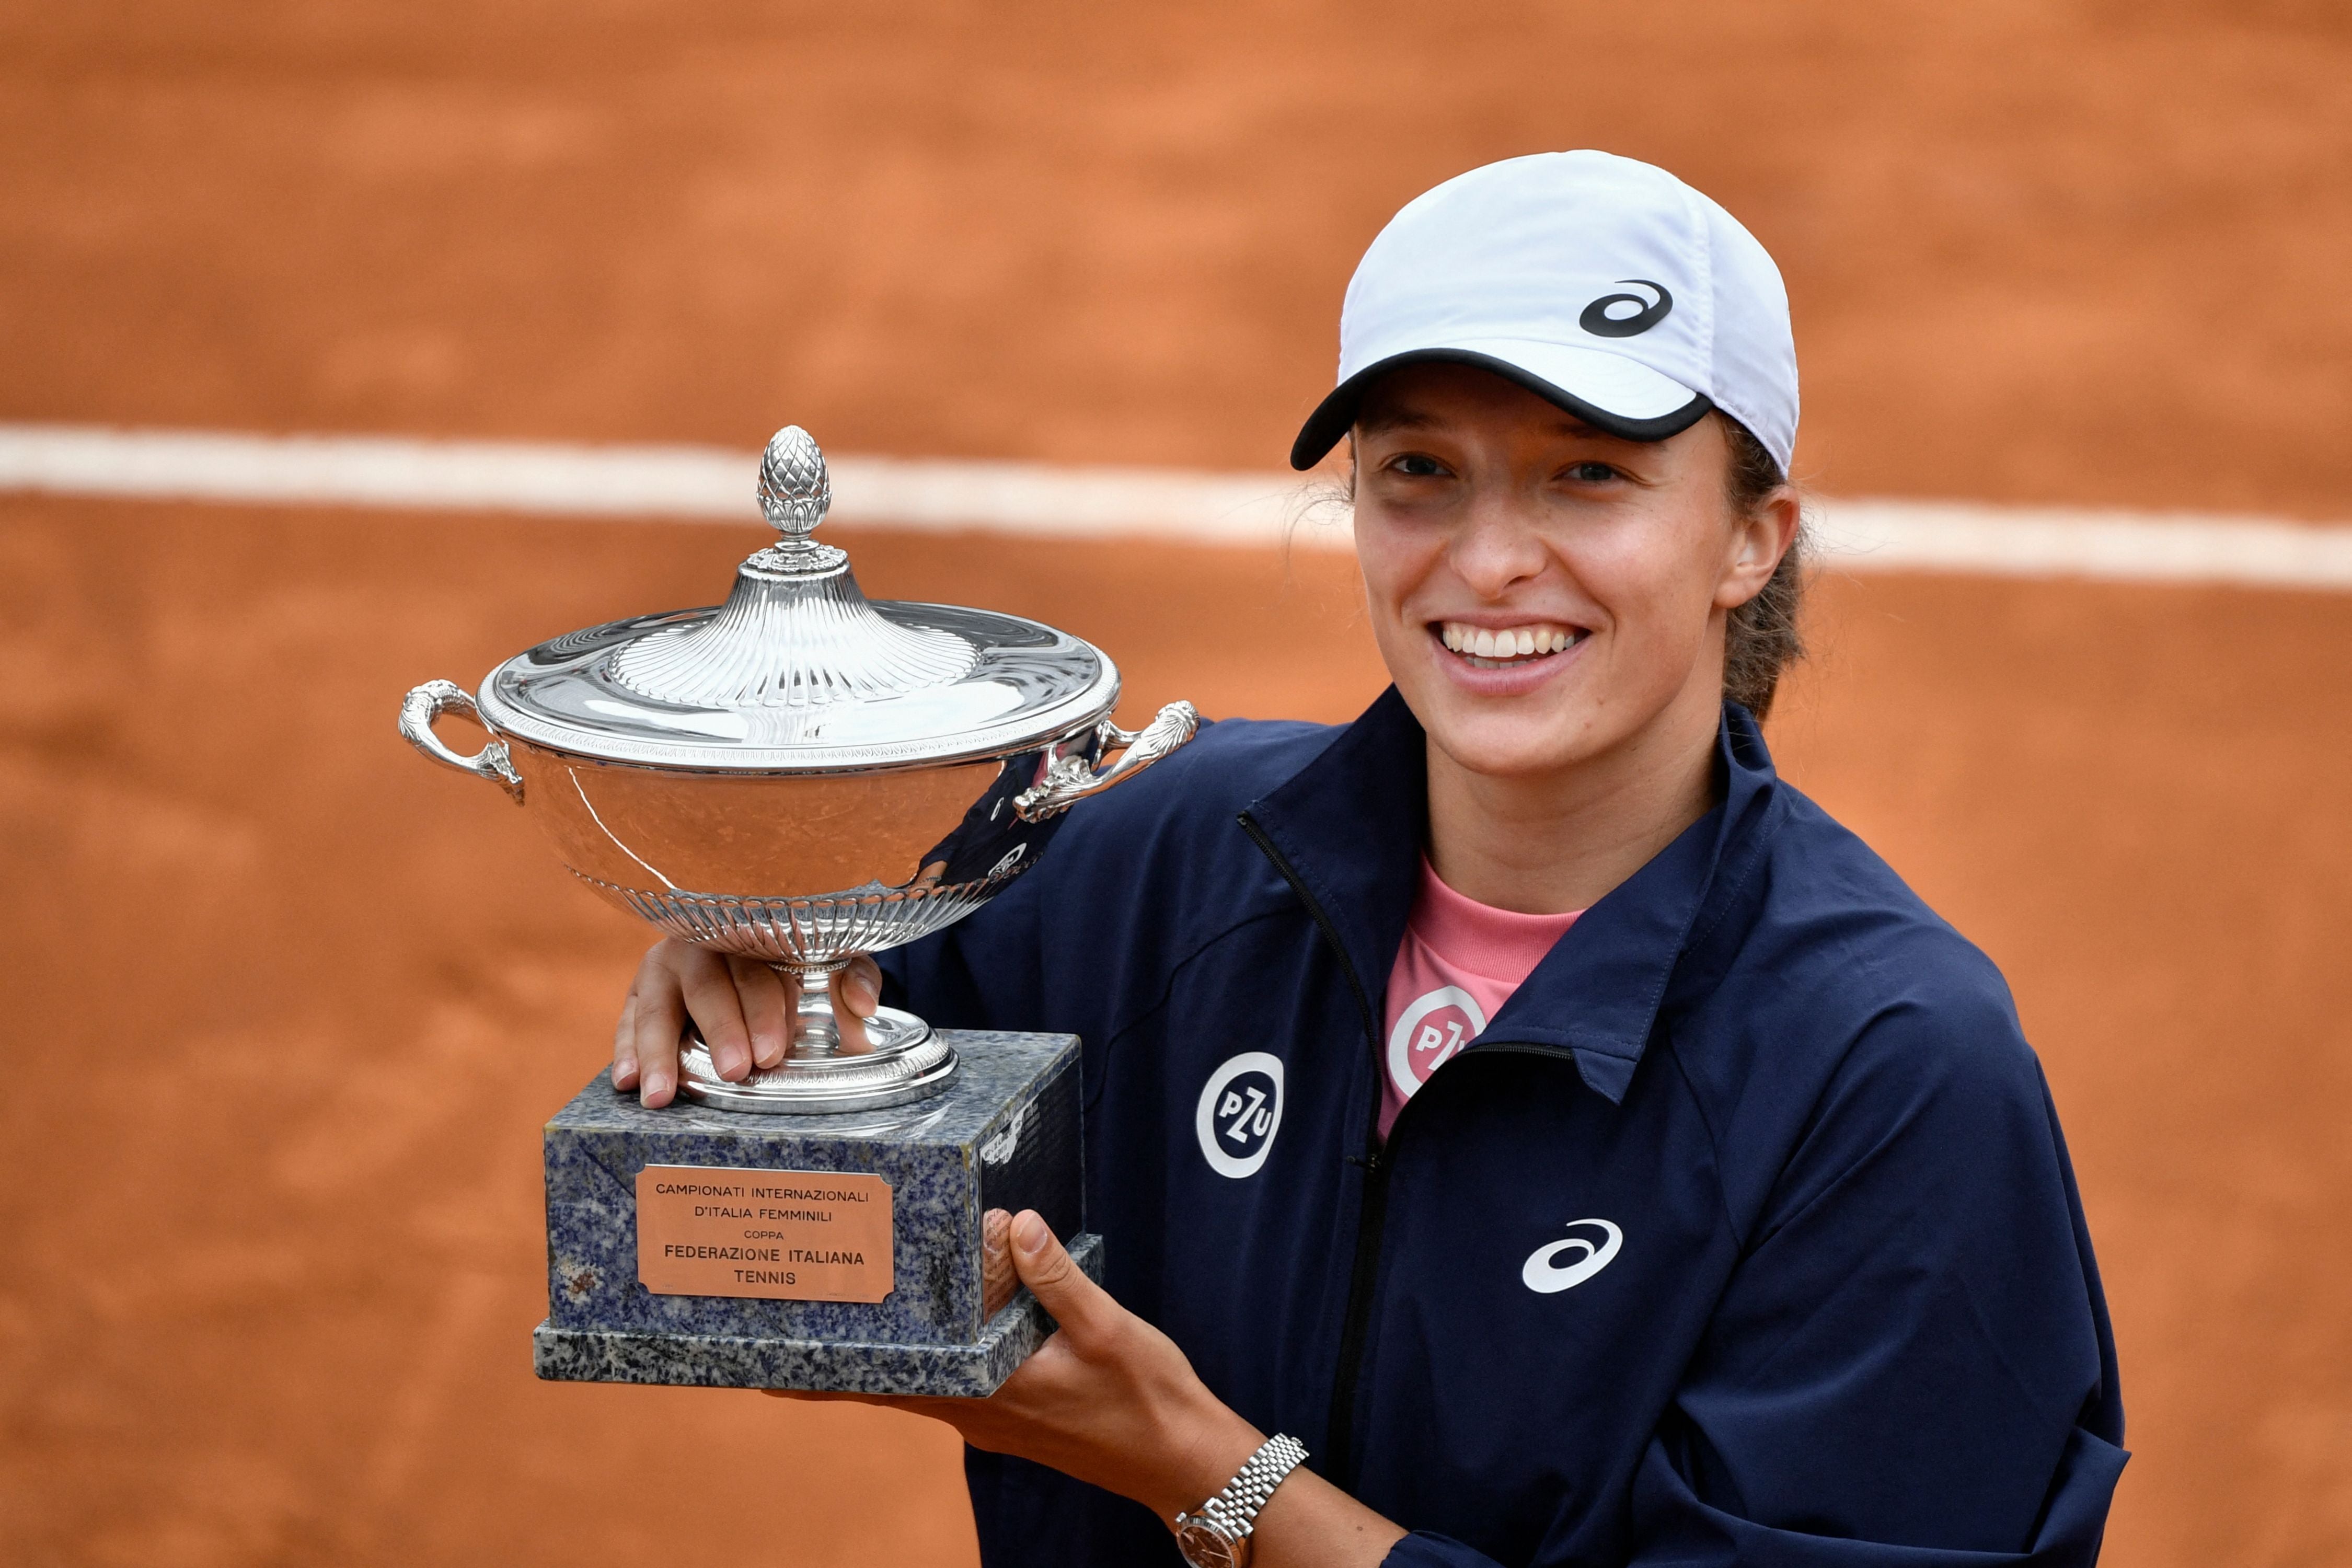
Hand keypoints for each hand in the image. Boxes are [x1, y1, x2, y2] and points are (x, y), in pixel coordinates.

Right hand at [610, 940, 883, 1106]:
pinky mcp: (639, 990)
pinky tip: (627, 1081)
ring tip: (662, 1095)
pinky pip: (627, 1018)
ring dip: (659, 1051)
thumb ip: (854, 977)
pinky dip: (625, 1049)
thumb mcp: (832, 960)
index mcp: (752, 933)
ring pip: (657, 1004)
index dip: (765, 1011)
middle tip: (736, 1071)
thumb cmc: (796, 960)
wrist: (754, 943)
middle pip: (709, 986)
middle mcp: (703, 945)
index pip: (757, 970)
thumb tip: (863, 1006)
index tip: (772, 1052)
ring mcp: (665, 966)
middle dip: (722, 1030)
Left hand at [771, 1209, 1260, 1517]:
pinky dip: (924, 1356)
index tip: (767, 1365)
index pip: (885, 1386)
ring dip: (878, 1356)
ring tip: (839, 1320)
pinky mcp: (1012, 1412)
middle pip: (885, 1386)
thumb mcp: (1107, 1330)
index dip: (823, 1379)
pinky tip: (928, 1329)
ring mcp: (993, 1416)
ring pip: (915, 1383)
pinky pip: (950, 1381)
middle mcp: (977, 1411)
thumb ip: (1056, 1277)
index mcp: (988, 1392)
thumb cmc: (1148, 1401)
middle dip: (833, 1363)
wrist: (1185, 1462)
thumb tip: (1013, 1224)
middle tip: (782, 1327)